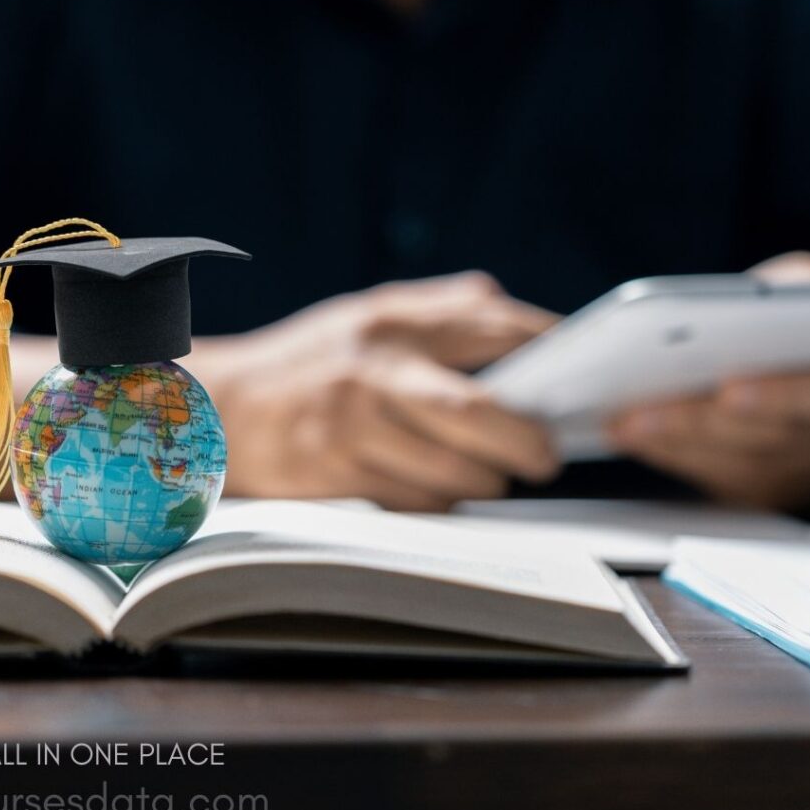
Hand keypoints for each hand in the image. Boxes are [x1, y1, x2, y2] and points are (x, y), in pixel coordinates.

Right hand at [192, 272, 560, 510]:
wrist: (225, 405)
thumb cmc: (313, 360)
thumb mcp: (370, 314)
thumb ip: (440, 308)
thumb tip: (508, 309)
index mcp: (393, 319)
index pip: (494, 328)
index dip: (550, 351)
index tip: (584, 374)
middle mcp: (375, 367)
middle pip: (479, 413)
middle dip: (529, 441)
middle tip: (548, 454)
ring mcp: (352, 423)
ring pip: (452, 471)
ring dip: (486, 480)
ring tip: (492, 472)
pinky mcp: (336, 472)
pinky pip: (415, 502)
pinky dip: (442, 501)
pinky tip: (440, 486)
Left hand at [606, 252, 809, 511]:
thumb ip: (789, 289)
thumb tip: (741, 295)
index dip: (782, 395)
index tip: (732, 388)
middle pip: (763, 437)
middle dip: (696, 423)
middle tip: (641, 413)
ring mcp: (794, 469)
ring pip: (730, 464)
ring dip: (669, 443)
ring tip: (621, 422)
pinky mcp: (757, 487)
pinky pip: (709, 476)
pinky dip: (665, 454)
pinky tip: (627, 434)